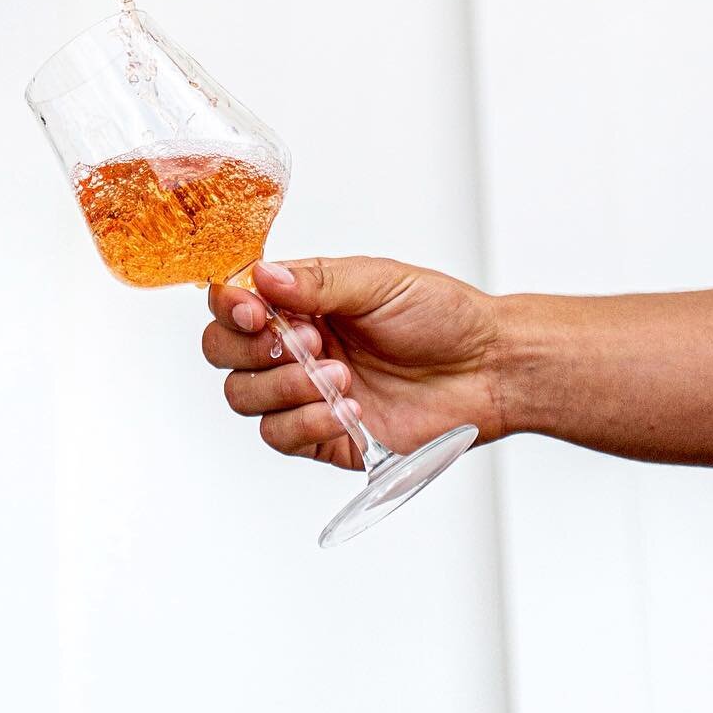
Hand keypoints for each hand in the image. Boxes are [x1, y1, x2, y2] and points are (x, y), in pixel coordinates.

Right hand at [202, 255, 504, 469]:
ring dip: (282, 387)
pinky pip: (280, 436)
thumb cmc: (443, 316)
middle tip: (302, 342)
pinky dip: (303, 421)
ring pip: (243, 396)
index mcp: (301, 300)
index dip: (231, 307)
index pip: (234, 301)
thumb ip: (318, 281)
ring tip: (338, 375)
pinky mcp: (324, 435)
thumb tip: (263, 276)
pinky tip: (343, 409)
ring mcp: (306, 392)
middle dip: (250, 348)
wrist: (488, 369)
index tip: (253, 310)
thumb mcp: (380, 282)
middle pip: (224, 352)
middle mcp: (295, 344)